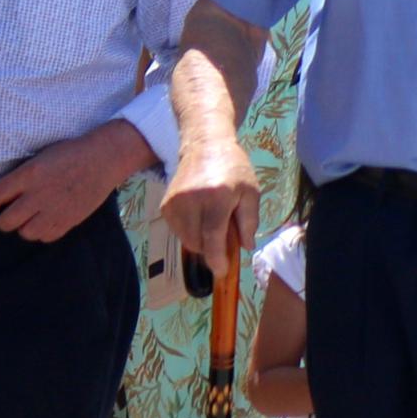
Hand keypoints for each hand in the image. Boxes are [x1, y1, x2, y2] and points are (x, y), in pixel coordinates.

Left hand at [0, 120, 152, 245]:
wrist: (104, 158)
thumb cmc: (70, 154)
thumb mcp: (39, 158)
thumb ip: (21, 178)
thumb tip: (3, 198)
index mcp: (29, 175)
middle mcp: (38, 194)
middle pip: (7, 222)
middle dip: (6, 220)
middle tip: (13, 214)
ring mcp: (54, 209)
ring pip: (25, 233)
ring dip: (25, 227)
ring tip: (34, 217)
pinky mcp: (69, 220)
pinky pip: (45, 237)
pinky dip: (43, 232)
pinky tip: (48, 221)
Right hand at [162, 126, 262, 271]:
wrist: (204, 145)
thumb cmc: (234, 168)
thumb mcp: (251, 192)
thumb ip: (249, 221)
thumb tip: (245, 247)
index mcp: (216, 196)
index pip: (212, 235)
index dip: (217, 258)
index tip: (221, 272)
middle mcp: (191, 200)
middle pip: (198, 242)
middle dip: (212, 248)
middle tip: (227, 235)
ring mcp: (174, 203)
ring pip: (186, 239)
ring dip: (201, 240)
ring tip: (214, 219)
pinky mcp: (165, 205)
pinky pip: (178, 231)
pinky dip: (191, 231)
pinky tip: (201, 215)